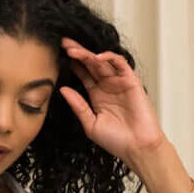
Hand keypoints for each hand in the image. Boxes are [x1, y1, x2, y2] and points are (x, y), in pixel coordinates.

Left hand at [59, 36, 166, 166]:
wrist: (137, 148)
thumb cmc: (116, 141)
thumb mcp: (90, 124)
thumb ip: (78, 106)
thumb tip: (63, 90)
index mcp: (97, 96)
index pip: (83, 74)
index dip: (72, 64)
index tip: (57, 56)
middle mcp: (107, 87)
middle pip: (90, 64)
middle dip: (77, 53)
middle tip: (63, 44)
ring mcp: (119, 83)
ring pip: (102, 61)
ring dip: (88, 54)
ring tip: (73, 51)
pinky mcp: (131, 81)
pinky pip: (120, 64)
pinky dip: (109, 57)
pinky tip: (96, 58)